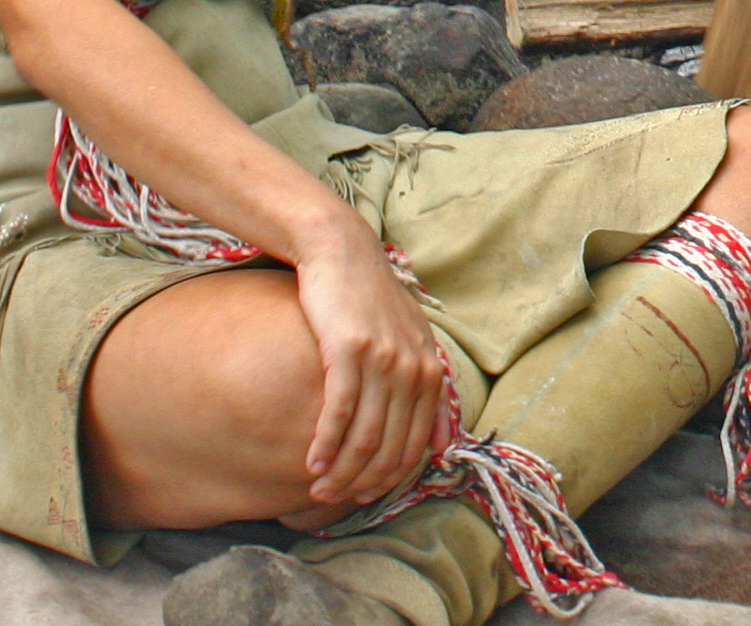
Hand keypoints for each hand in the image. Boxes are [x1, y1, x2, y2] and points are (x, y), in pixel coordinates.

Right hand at [292, 218, 450, 511]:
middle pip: (389, 450)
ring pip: (364, 438)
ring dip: (340, 472)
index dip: (388, 481)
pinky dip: (325, 444)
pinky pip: (339, 412)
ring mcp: (383, 359)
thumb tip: (440, 449)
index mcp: (430, 372)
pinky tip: (310, 461)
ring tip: (318, 487)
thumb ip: (427, 391)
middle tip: (333, 499)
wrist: (342, 251)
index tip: (362, 495)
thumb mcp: (412, 340)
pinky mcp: (350, 349)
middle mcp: (413, 370)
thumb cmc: (370, 299)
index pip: (415, 448)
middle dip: (360, 484)